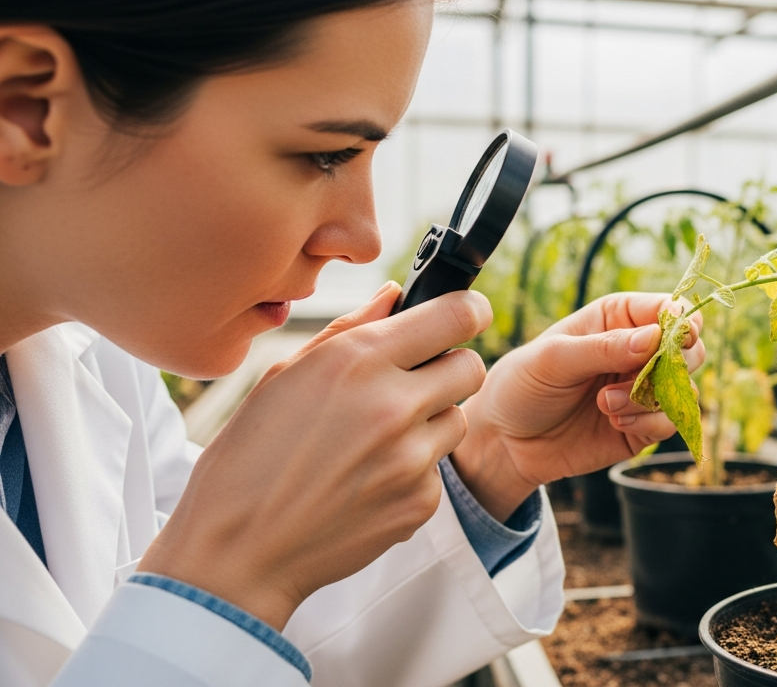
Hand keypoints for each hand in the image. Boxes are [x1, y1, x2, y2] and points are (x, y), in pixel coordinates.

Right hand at [139, 283, 491, 629]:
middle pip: (470, 367)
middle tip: (412, 384)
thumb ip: (350, 329)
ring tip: (374, 440)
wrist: (237, 549)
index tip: (467, 316)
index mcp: (357, 360)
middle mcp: (393, 404)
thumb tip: (395, 296)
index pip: (457, 315)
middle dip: (448, 369)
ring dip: (430, 422)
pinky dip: (413, 471)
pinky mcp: (421, 502)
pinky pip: (438, 470)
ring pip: (457, 419)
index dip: (469, 311)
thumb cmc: (250, 456)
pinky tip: (367, 481)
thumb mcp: (285, 376)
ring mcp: (411, 458)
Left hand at [450, 293, 704, 519]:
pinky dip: (650, 423)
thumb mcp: (553, 359)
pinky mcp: (644, 426)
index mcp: (617, 318)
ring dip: (651, 398)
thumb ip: (604, 347)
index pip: (667, 309)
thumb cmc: (522, 386)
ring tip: (606, 405)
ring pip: (683, 388)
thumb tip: (654, 338)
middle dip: (673, 364)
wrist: (505, 442)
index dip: (681, 320)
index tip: (679, 336)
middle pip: (690, 348)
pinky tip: (615, 423)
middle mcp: (637, 351)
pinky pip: (671, 422)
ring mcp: (642, 389)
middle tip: (639, 377)